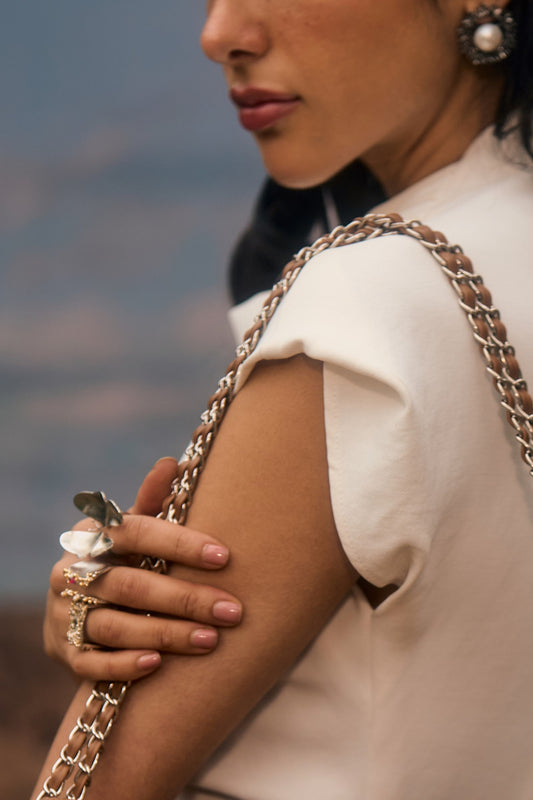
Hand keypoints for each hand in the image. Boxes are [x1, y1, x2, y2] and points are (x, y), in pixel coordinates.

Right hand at [44, 458, 242, 681]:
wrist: (76, 606)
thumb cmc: (122, 558)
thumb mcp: (132, 529)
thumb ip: (153, 502)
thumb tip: (173, 462)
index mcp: (91, 534)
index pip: (136, 532)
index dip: (180, 543)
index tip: (224, 556)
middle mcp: (71, 572)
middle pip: (131, 584)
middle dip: (186, 598)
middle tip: (232, 610)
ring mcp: (64, 614)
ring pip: (116, 626)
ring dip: (166, 633)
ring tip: (212, 640)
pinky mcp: (63, 652)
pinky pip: (92, 664)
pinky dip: (124, 664)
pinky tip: (159, 663)